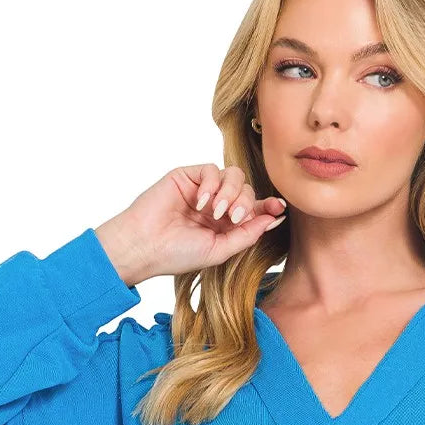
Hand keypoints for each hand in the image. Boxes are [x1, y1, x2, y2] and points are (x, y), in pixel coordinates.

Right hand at [94, 164, 286, 286]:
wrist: (145, 246)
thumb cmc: (177, 254)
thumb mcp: (220, 250)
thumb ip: (247, 235)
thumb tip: (273, 219)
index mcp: (225, 225)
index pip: (253, 209)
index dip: (268, 207)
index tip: (279, 208)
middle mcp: (216, 206)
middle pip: (247, 190)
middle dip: (246, 202)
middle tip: (234, 218)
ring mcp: (202, 190)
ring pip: (233, 176)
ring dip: (231, 193)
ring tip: (217, 212)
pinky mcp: (187, 176)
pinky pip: (211, 170)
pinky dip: (211, 185)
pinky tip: (201, 203)